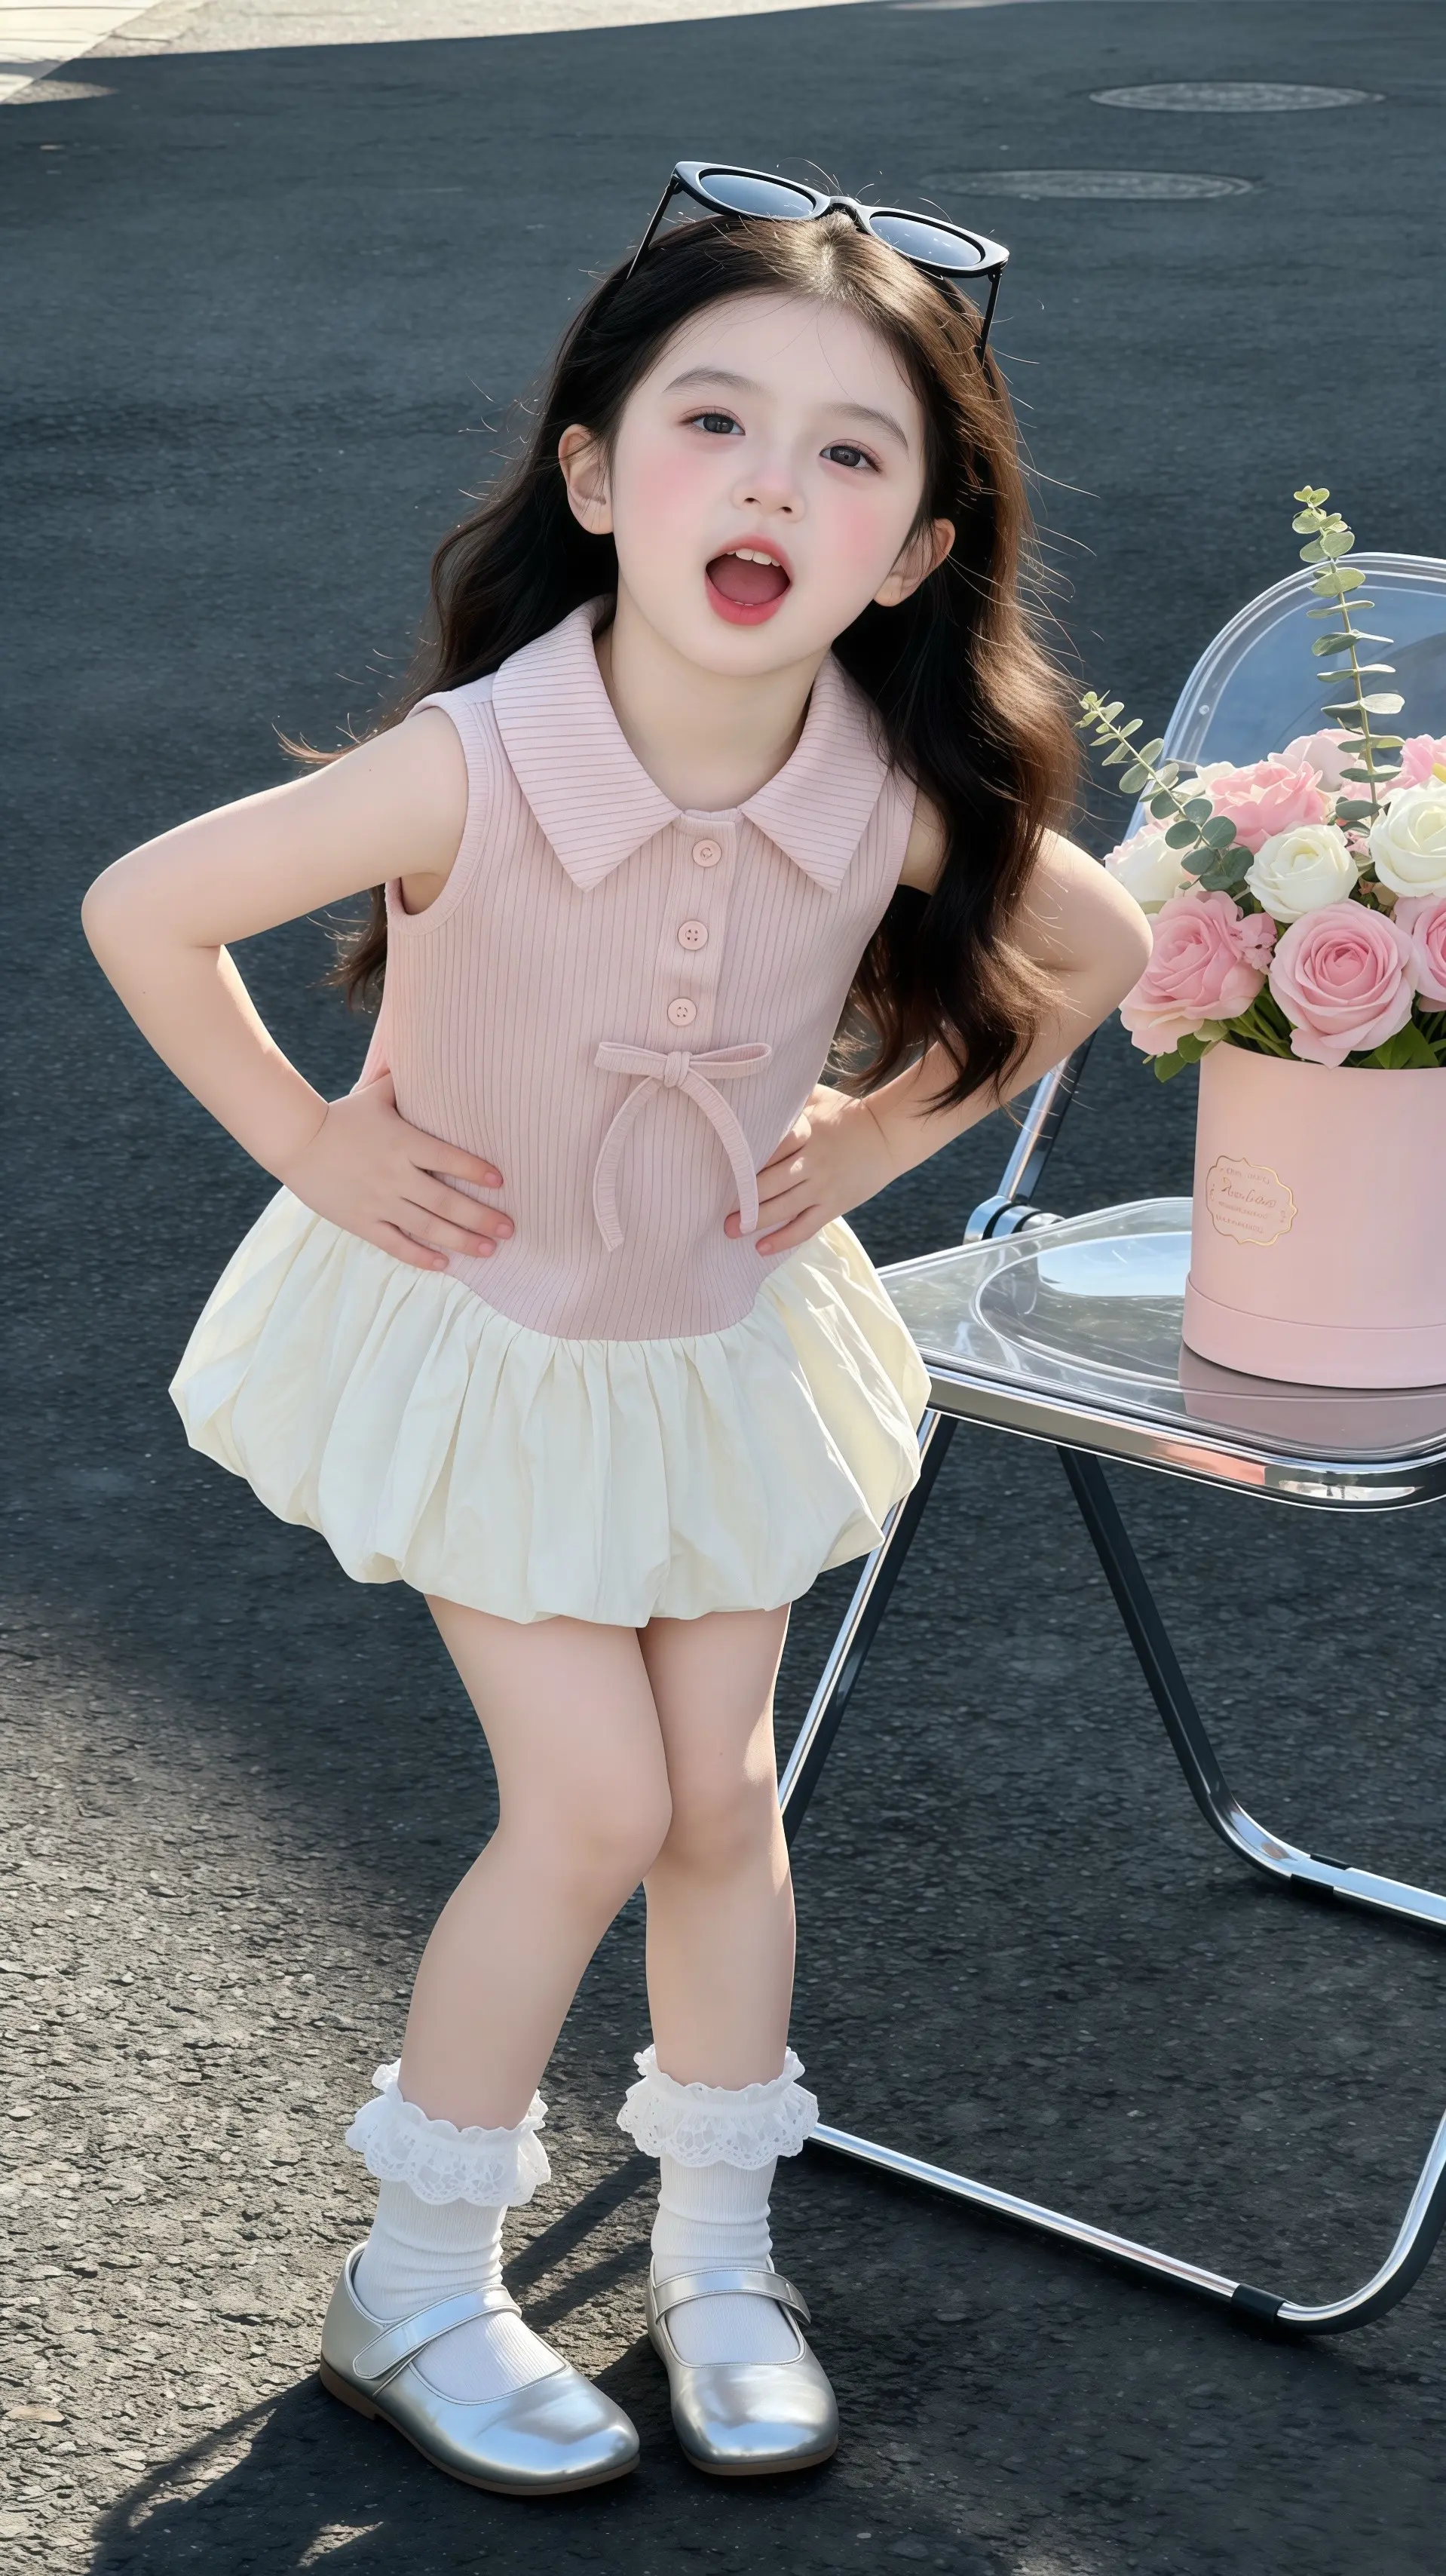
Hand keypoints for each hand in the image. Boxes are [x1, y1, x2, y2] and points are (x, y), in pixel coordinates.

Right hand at [278, 1075, 511, 1272]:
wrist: (296, 1141)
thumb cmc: (341, 1115)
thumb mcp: (374, 1094)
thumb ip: (403, 1083)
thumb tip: (429, 1057)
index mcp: (404, 1143)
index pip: (449, 1159)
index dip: (477, 1171)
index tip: (501, 1183)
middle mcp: (395, 1175)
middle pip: (447, 1201)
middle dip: (482, 1217)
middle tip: (509, 1228)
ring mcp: (379, 1202)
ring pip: (428, 1227)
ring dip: (461, 1240)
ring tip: (489, 1250)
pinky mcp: (361, 1222)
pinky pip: (396, 1245)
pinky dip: (421, 1257)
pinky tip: (445, 1265)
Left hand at [724, 1083, 896, 1254]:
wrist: (889, 1134)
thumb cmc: (848, 1113)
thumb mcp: (817, 1097)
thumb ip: (788, 1100)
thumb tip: (756, 1095)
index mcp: (805, 1132)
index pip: (767, 1149)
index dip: (742, 1162)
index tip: (717, 1171)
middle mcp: (811, 1161)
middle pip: (769, 1183)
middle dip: (742, 1199)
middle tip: (717, 1212)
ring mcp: (823, 1186)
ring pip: (784, 1208)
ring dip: (756, 1220)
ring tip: (731, 1231)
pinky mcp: (834, 1205)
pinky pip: (806, 1227)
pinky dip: (784, 1239)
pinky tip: (762, 1247)